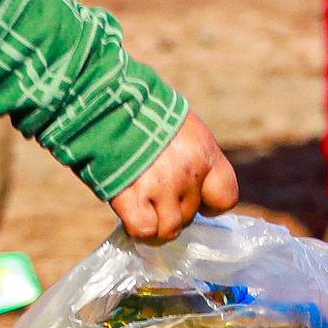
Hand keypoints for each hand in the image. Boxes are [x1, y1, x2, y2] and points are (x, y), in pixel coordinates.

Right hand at [110, 111, 238, 242]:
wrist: (101, 97)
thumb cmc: (138, 108)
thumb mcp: (178, 126)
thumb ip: (190, 157)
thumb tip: (190, 190)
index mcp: (204, 151)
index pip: (226, 197)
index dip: (208, 204)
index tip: (194, 199)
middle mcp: (187, 171)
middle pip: (190, 215)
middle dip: (173, 210)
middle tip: (154, 193)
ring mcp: (160, 185)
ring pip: (169, 229)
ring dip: (156, 224)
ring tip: (143, 208)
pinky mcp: (131, 196)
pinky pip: (144, 230)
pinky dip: (138, 229)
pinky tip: (131, 215)